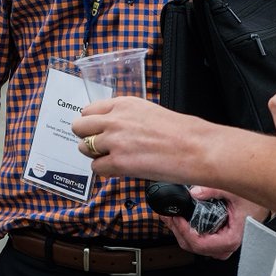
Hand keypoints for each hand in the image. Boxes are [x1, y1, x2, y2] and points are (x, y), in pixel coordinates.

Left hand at [73, 97, 206, 182]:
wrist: (196, 148)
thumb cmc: (182, 132)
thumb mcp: (149, 112)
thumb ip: (127, 118)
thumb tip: (113, 128)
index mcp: (124, 104)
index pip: (88, 110)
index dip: (92, 123)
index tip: (97, 130)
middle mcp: (115, 119)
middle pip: (79, 127)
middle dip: (87, 137)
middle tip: (99, 146)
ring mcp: (114, 141)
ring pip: (84, 148)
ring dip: (95, 155)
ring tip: (113, 158)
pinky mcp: (118, 163)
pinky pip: (96, 168)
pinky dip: (105, 171)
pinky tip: (120, 170)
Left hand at [162, 186, 266, 259]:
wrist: (264, 199)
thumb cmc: (254, 199)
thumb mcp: (233, 190)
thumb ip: (213, 190)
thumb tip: (194, 193)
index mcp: (231, 238)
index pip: (201, 245)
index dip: (185, 232)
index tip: (178, 218)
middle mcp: (225, 246)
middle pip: (194, 247)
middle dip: (178, 231)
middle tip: (170, 215)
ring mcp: (221, 244)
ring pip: (194, 246)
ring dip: (180, 232)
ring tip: (171, 216)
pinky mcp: (218, 239)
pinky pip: (199, 241)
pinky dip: (187, 231)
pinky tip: (180, 219)